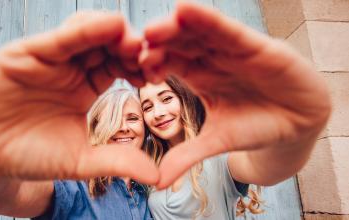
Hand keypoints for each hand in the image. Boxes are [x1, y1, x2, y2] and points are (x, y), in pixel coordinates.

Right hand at [0, 12, 158, 184]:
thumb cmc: (33, 157)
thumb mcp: (81, 160)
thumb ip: (117, 161)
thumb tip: (157, 177)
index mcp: (85, 86)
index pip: (117, 66)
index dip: (138, 66)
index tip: (157, 74)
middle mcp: (69, 67)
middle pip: (105, 45)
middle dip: (128, 45)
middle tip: (150, 52)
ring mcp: (47, 58)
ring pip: (84, 33)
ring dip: (110, 32)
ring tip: (132, 40)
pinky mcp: (24, 53)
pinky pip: (56, 38)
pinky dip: (81, 31)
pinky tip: (106, 26)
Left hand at [140, 1, 330, 187]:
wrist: (297, 122)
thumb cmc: (256, 126)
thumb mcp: (218, 142)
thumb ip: (188, 155)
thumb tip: (155, 183)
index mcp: (198, 77)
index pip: (168, 64)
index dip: (151, 64)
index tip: (133, 70)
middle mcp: (210, 59)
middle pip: (178, 45)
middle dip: (158, 43)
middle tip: (136, 45)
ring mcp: (230, 49)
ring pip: (199, 33)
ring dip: (177, 28)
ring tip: (155, 28)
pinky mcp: (253, 45)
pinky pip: (227, 30)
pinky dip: (208, 20)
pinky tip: (187, 10)